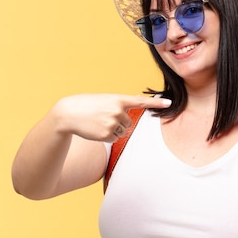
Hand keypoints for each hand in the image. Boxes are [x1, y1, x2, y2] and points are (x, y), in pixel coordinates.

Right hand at [52, 94, 170, 142]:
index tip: (169, 103)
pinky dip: (107, 136)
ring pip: (122, 131)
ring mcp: (113, 123)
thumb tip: (138, 98)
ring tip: (98, 123)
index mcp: (118, 99)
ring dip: (112, 129)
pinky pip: (114, 138)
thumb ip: (122, 101)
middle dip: (119, 122)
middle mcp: (118, 111)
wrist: (68, 113)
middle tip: (103, 117)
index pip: (141, 101)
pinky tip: (96, 130)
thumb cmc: (87, 104)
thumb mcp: (105, 99)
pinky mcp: (107, 134)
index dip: (156, 103)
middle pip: (129, 122)